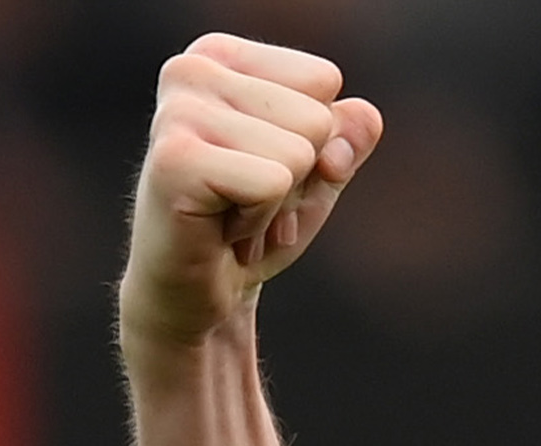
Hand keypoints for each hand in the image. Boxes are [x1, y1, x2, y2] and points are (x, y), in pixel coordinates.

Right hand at [121, 34, 382, 350]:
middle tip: (247, 202)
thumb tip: (365, 115)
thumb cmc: (253, 226)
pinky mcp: (174, 160)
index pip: (324, 81)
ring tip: (233, 216)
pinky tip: (222, 230)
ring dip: (277, 204)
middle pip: (317, 118)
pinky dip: (260, 222)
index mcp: (219, 56)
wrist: (198, 294)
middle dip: (297, 178)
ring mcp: (177, 112)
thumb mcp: (316, 176)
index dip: (314, 142)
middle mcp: (190, 70)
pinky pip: (274, 184)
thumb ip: (348, 137)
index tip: (264, 170)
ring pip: (300, 153)